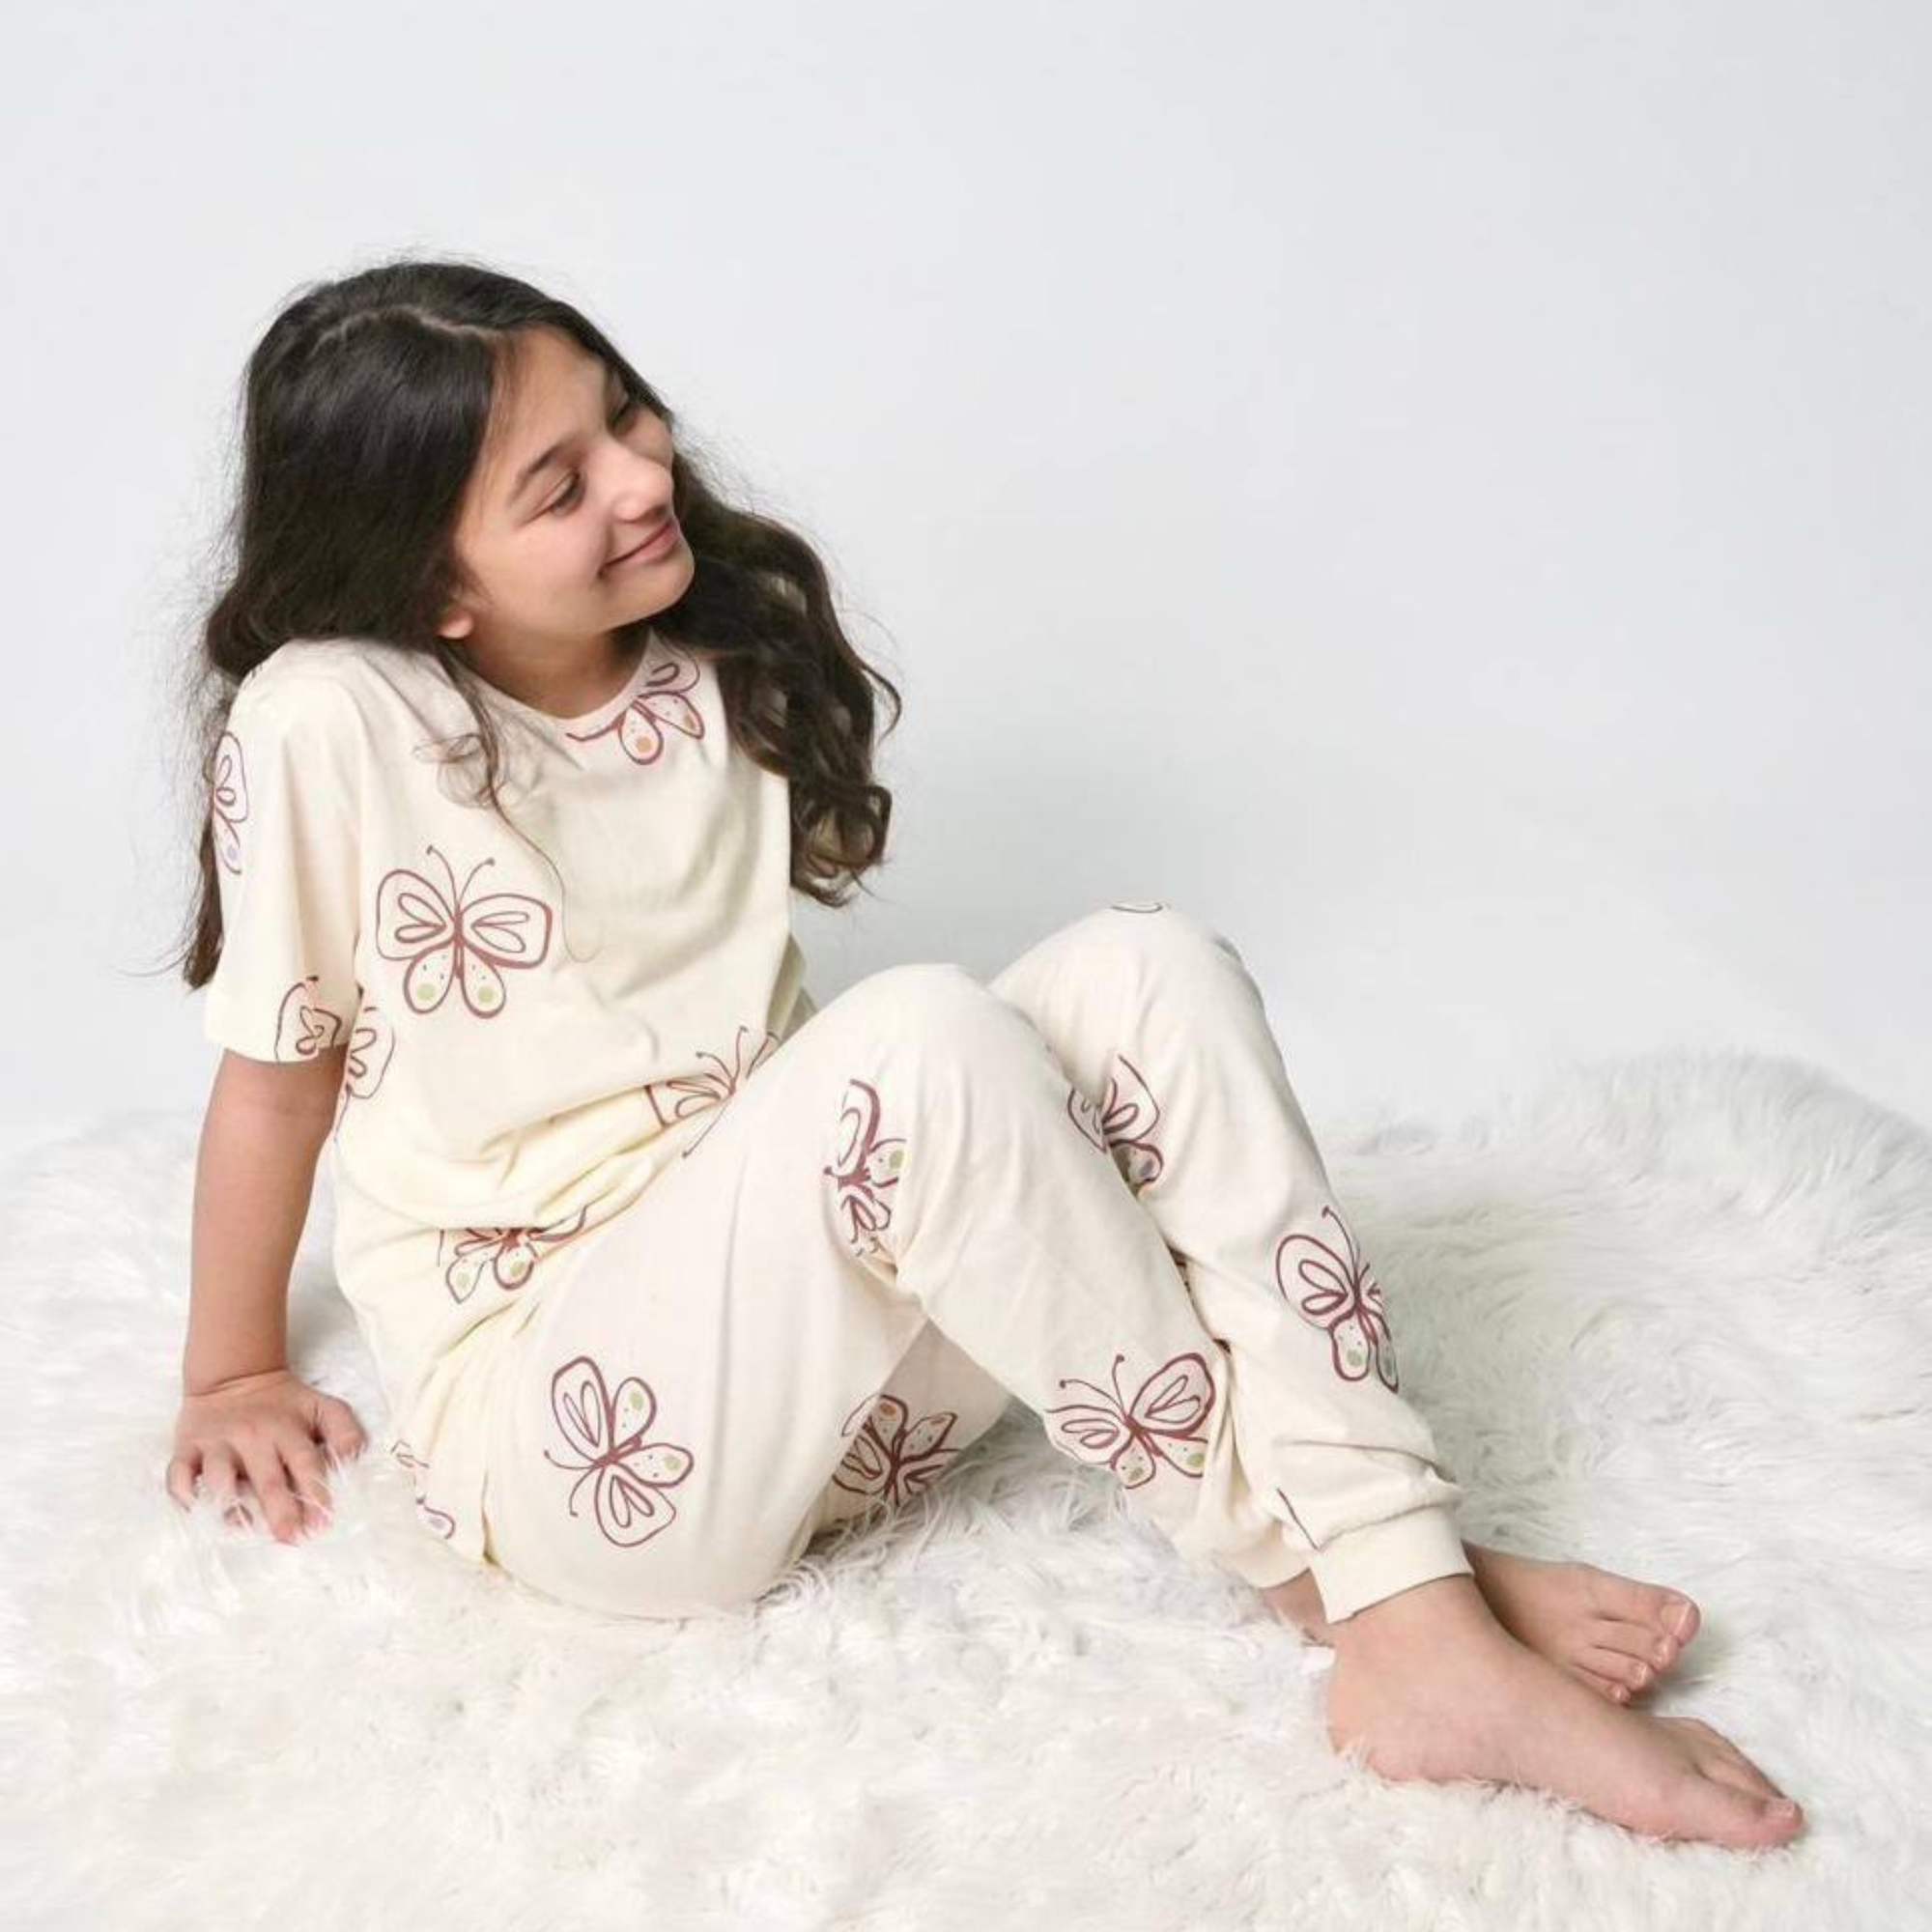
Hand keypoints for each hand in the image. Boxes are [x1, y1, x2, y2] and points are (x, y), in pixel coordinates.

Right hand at [166, 1367, 366, 1543]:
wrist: (235, 1375)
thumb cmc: (285, 1402)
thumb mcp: (323, 1407)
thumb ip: (345, 1432)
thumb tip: (356, 1460)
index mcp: (288, 1430)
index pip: (306, 1464)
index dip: (315, 1493)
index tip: (322, 1524)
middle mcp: (253, 1437)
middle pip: (267, 1478)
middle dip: (279, 1510)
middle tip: (289, 1538)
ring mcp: (218, 1443)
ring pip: (219, 1477)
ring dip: (228, 1504)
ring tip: (240, 1528)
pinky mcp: (187, 1447)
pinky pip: (178, 1475)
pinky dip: (183, 1495)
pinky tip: (196, 1512)